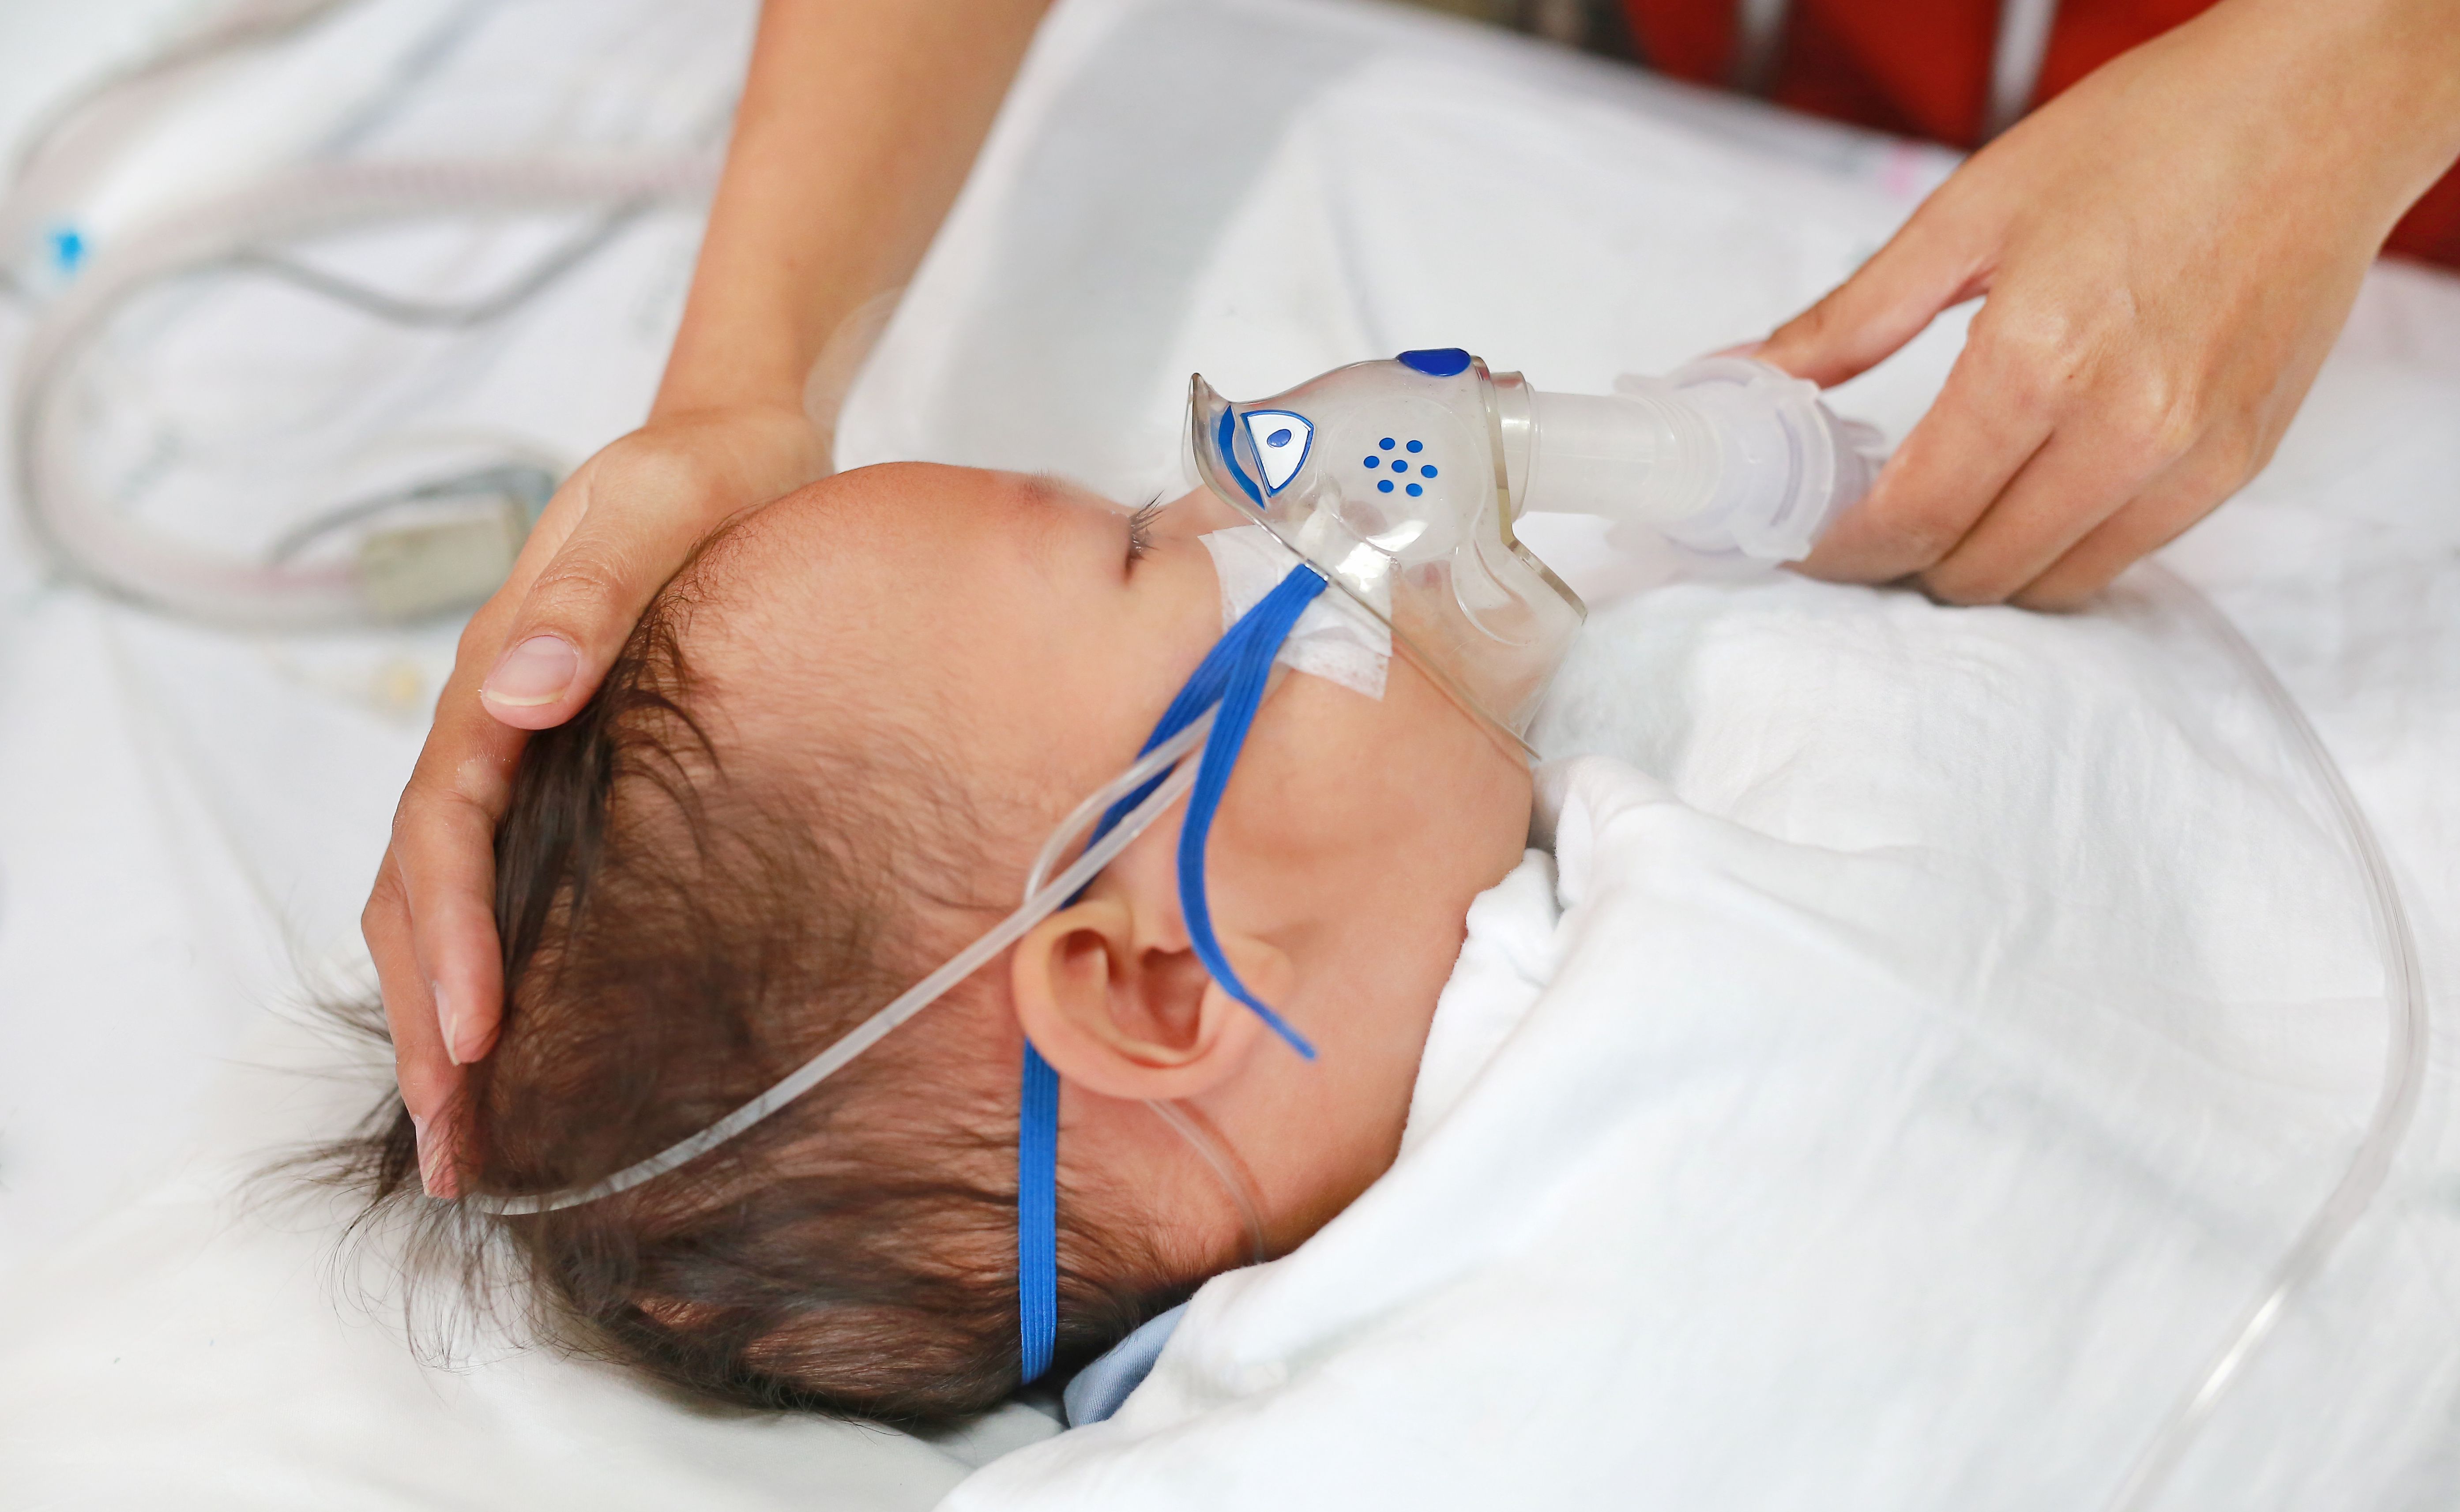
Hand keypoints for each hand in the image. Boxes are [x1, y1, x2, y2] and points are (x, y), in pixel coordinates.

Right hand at [363, 403, 826, 1195]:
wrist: (740, 444)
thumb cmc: (709, 476)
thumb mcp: (656, 507)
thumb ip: (589, 593)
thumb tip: (514, 691)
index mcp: (500, 676)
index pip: (445, 830)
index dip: (451, 939)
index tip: (471, 1040)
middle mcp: (495, 723)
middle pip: (423, 889)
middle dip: (427, 1023)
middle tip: (454, 1150)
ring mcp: (524, 752)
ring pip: (447, 901)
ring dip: (444, 1017)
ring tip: (467, 1135)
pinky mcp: (569, 772)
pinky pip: (502, 883)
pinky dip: (490, 970)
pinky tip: (519, 1044)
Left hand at [1759, 0, 2459, 607]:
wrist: (2318, 106)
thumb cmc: (2151, 135)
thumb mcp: (1969, 213)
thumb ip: (1851, 317)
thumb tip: (1751, 373)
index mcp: (2038, 360)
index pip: (1913, 517)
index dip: (1842, 551)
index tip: (1805, 544)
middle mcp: (2123, 427)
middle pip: (1977, 568)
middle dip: (1903, 562)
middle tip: (1866, 521)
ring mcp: (2193, 455)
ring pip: (2053, 581)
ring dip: (1983, 566)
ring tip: (1944, 511)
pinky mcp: (2240, 461)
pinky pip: (2128, 555)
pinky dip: (2061, 548)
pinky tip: (2028, 496)